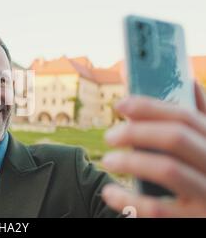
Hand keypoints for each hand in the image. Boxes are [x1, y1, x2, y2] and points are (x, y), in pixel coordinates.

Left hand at [101, 83, 205, 216]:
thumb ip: (200, 118)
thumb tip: (190, 81)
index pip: (186, 116)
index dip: (150, 106)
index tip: (120, 104)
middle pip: (176, 138)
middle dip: (137, 131)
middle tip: (109, 136)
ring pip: (168, 169)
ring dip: (131, 161)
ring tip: (108, 160)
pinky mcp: (196, 221)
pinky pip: (158, 209)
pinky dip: (129, 200)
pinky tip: (110, 193)